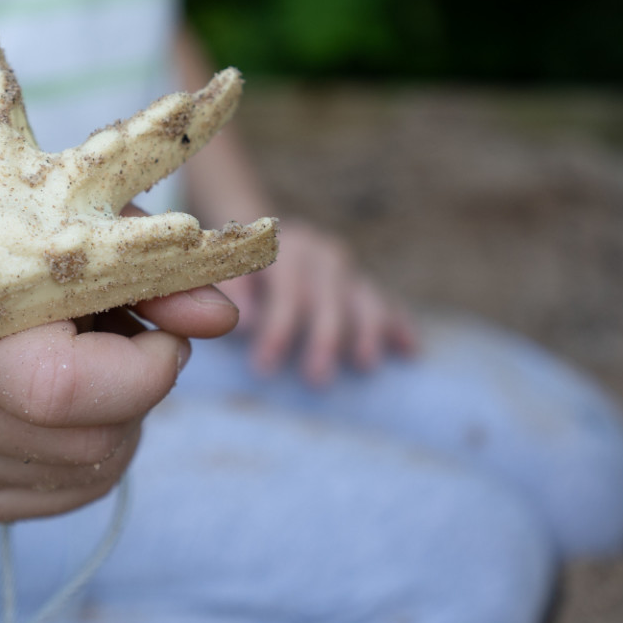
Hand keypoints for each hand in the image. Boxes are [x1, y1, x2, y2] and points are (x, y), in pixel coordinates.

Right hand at [0, 187, 238, 523]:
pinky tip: (56, 402)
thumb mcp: (81, 221)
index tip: (162, 328)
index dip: (143, 367)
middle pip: (90, 441)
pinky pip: (65, 495)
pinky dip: (89, 453)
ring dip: (118, 422)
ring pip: (88, 473)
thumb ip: (153, 266)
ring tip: (83, 359)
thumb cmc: (5, 232)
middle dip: (137, 393)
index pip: (63, 387)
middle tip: (125, 338)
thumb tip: (220, 319)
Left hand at [215, 219, 418, 386]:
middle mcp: (312, 250)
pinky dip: (397, 324)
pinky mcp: (359, 285)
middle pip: (323, 292)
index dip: (274, 321)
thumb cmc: (226, 277)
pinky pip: (384, 303)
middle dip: (321, 335)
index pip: (277, 280)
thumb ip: (225, 293)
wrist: (253, 246)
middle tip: (316, 378)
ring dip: (365, 329)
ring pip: (359, 294)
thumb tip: (239, 320)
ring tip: (365, 364)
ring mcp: (339, 267)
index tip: (261, 359)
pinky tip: (410, 350)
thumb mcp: (211, 277)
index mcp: (273, 243)